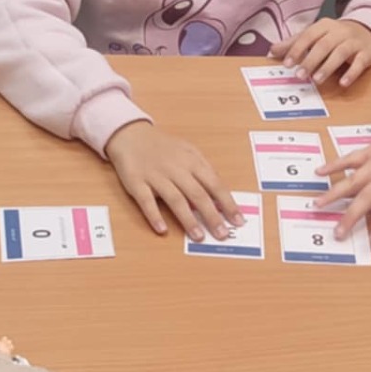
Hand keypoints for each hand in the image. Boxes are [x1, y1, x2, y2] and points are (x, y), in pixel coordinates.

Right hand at [104, 121, 243, 240]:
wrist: (131, 134)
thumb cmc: (165, 148)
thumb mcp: (189, 152)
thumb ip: (204, 173)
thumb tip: (220, 199)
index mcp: (192, 162)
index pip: (214, 184)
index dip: (227, 203)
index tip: (238, 220)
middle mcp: (176, 169)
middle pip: (197, 194)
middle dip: (211, 216)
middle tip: (222, 234)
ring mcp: (156, 176)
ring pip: (175, 199)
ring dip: (188, 219)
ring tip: (198, 237)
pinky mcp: (136, 183)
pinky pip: (146, 201)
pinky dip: (154, 216)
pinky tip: (162, 230)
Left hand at [270, 18, 370, 86]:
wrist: (368, 31)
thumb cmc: (336, 36)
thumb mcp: (316, 35)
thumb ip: (295, 43)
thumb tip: (272, 51)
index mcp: (324, 26)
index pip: (308, 36)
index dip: (297, 49)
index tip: (287, 63)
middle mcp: (339, 32)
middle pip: (323, 45)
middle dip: (310, 60)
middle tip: (299, 75)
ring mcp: (354, 42)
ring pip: (340, 53)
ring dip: (327, 67)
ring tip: (317, 80)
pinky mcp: (366, 53)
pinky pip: (359, 63)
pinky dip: (351, 73)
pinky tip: (343, 83)